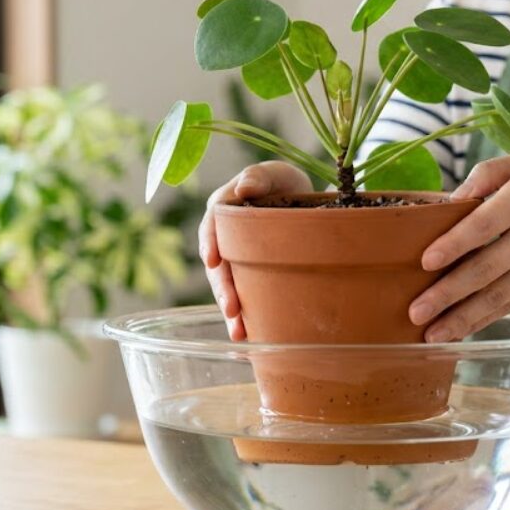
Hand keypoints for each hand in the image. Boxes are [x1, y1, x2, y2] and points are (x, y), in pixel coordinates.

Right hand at [199, 161, 312, 339]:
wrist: (300, 201)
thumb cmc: (282, 183)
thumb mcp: (274, 174)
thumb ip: (257, 177)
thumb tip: (244, 187)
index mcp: (223, 208)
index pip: (211, 226)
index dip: (210, 243)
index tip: (213, 262)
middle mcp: (222, 237)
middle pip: (217, 265)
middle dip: (222, 288)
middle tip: (232, 309)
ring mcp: (233, 259)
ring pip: (226, 285)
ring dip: (230, 310)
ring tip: (238, 332)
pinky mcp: (246, 275)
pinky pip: (242, 295)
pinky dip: (244, 316)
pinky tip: (248, 335)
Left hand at [408, 151, 509, 341]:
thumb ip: (490, 172)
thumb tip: (450, 199)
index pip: (486, 223)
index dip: (455, 243)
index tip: (426, 261)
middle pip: (487, 267)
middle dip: (448, 293)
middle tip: (415, 312)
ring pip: (498, 295)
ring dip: (462, 318)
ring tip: (431, 335)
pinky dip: (485, 320)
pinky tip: (460, 331)